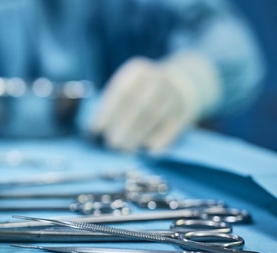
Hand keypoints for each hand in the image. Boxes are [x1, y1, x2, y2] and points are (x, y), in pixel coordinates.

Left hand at [91, 52, 219, 152]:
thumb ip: (113, 105)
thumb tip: (95, 132)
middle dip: (123, 126)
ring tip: (124, 150)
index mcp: (137, 72)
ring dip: (137, 135)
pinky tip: (149, 152)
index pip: (121, 92)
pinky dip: (161, 140)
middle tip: (110, 144)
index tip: (95, 130)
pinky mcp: (186, 110)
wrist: (185, 81)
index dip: (107, 112)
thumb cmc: (143, 91)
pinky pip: (172, 126)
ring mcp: (174, 93)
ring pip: (154, 115)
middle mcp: (157, 78)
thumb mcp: (129, 86)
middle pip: (138, 104)